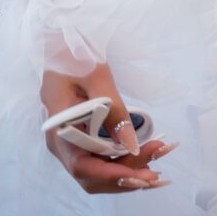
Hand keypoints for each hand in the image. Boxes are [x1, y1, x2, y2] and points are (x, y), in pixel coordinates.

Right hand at [41, 62, 176, 194]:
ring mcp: (68, 141)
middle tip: (158, 170)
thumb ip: (114, 112)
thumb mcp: (97, 76)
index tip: (142, 176)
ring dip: (126, 170)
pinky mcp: (78, 136)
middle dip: (125, 176)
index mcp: (59, 128)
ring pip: (96, 170)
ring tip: (156, 161)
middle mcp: (60, 142)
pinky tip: (142, 154)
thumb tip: (132, 145)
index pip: (82, 166)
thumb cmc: (74, 53)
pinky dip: (120, 160)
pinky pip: (99, 157)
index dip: (112, 176)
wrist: (58, 39)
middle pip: (91, 174)